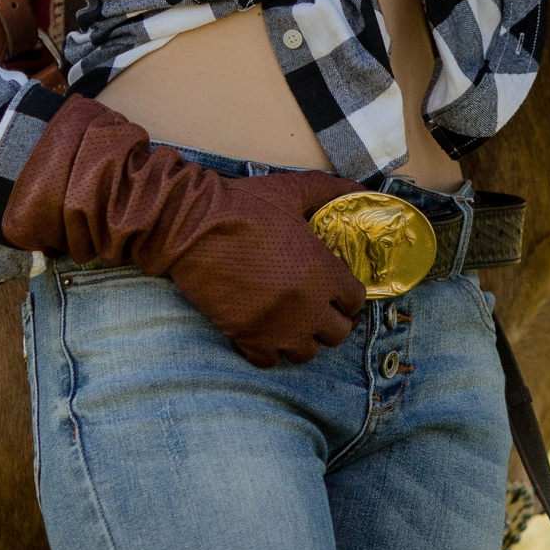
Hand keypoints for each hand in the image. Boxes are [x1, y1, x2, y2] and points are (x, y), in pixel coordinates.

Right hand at [155, 167, 368, 368]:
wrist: (191, 226)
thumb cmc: (243, 206)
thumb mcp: (292, 190)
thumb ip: (329, 190)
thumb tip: (358, 188)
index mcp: (323, 271)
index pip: (356, 300)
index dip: (349, 296)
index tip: (338, 292)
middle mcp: (307, 305)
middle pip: (337, 334)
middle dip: (332, 321)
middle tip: (319, 309)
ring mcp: (277, 326)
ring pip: (306, 353)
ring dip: (303, 339)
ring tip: (293, 323)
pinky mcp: (246, 337)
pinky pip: (269, 361)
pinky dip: (270, 351)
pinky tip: (265, 332)